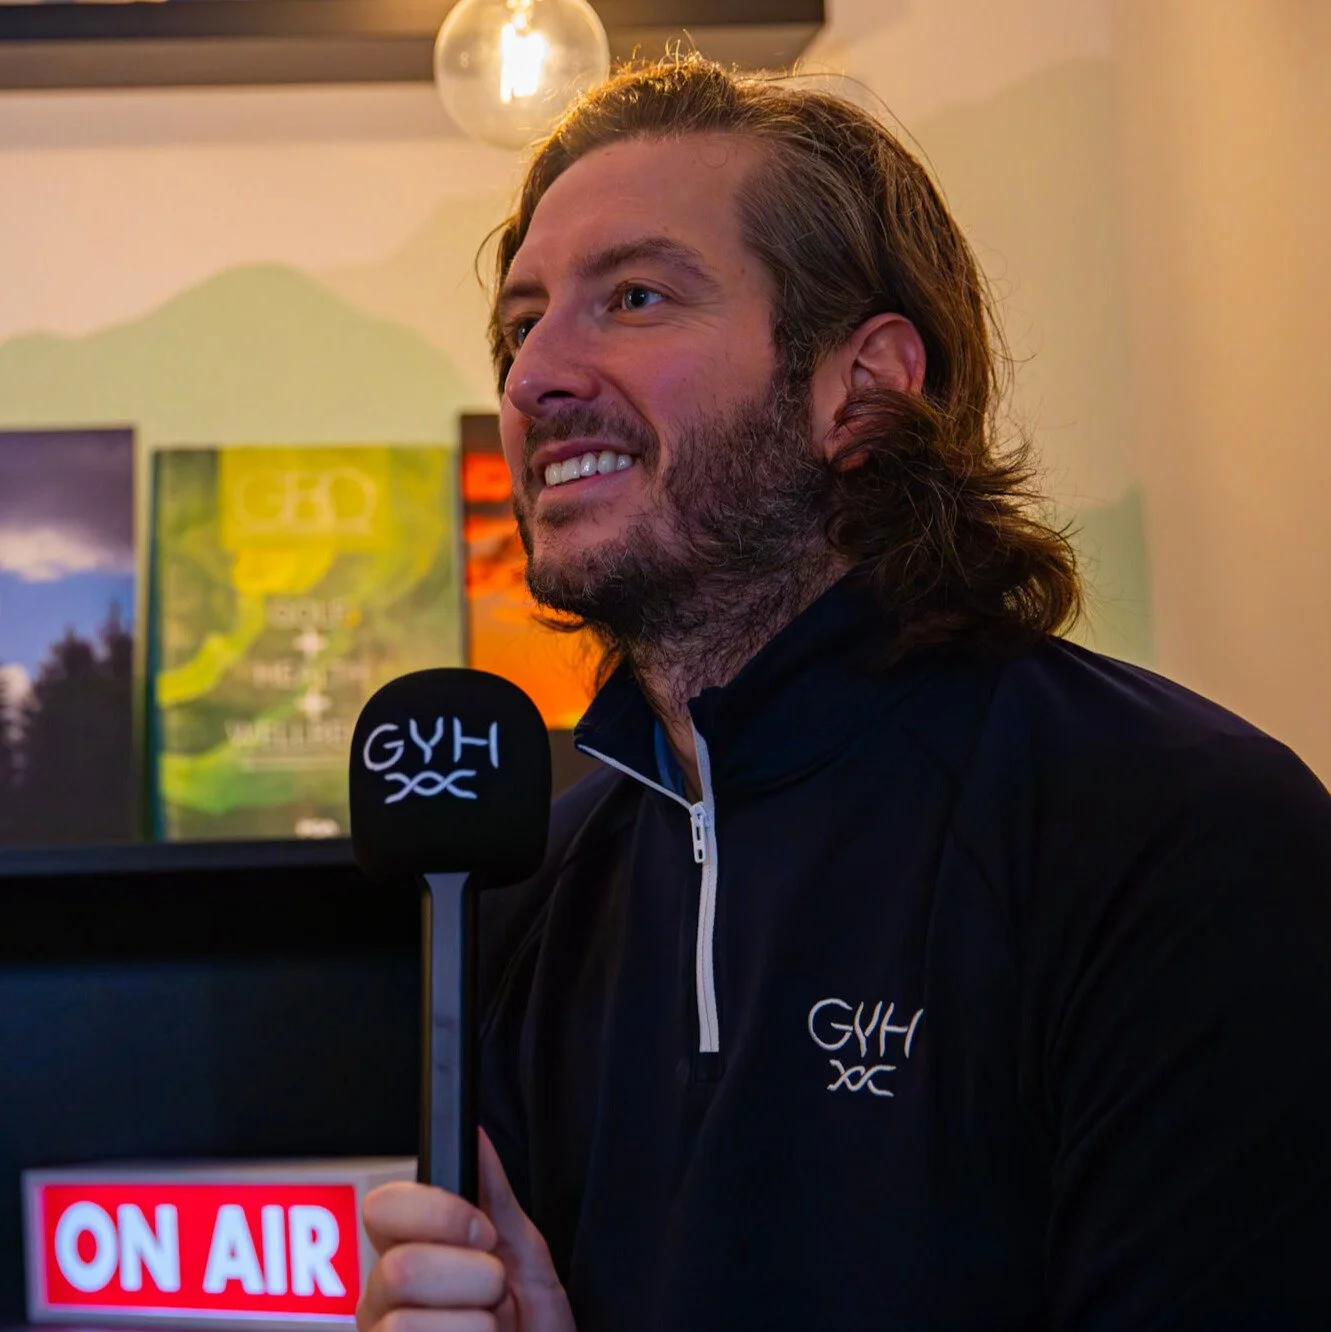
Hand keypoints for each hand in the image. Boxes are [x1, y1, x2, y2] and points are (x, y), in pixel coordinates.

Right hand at [357, 1129, 574, 1331]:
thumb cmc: (533, 1323)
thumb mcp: (523, 1253)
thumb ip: (495, 1196)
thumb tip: (477, 1136)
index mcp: (408, 1250)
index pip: (381, 1208)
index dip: (437, 1214)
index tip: (483, 1231)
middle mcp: (384, 1297)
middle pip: (400, 1269)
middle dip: (472, 1278)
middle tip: (495, 1290)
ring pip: (405, 1323)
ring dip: (473, 1325)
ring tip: (487, 1328)